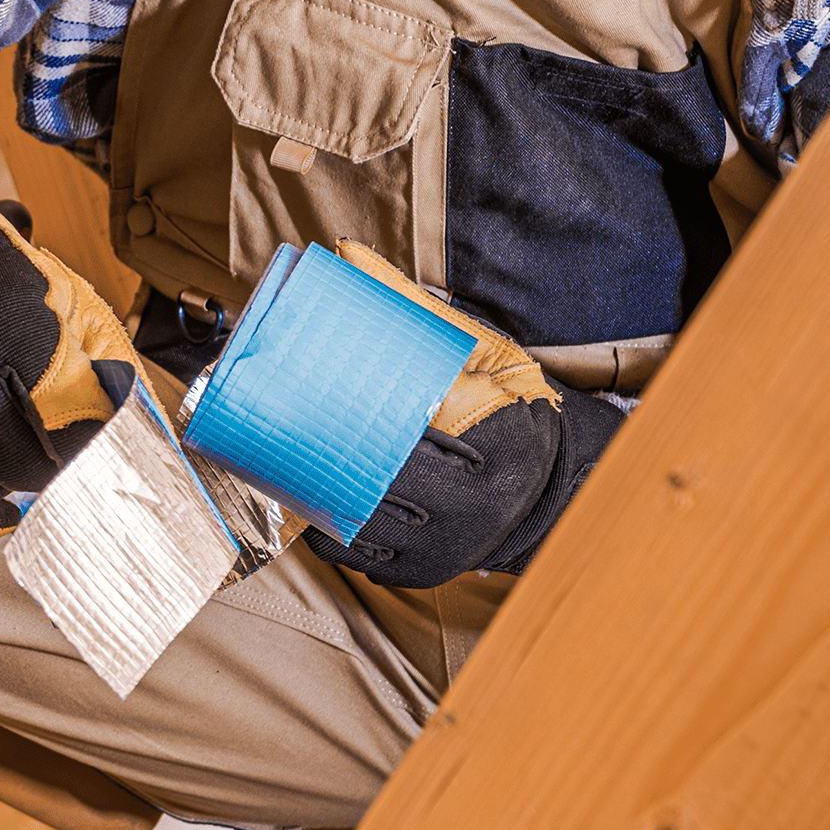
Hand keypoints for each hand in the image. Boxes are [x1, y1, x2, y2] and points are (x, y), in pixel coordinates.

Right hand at [0, 147, 141, 537]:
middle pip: (14, 461)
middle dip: (41, 473)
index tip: (93, 447)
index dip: (82, 443)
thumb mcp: (43, 292)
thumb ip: (83, 347)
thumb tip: (119, 405)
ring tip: (12, 488)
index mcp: (12, 327)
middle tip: (52, 470)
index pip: (63, 416)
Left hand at [301, 242, 624, 587]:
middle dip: (324, 446)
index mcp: (495, 438)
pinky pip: (361, 553)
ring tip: (281, 449)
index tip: (305, 381)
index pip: (407, 422)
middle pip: (375, 473)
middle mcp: (474, 503)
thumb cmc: (512, 403)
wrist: (553, 483)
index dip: (352, 407)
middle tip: (277, 411)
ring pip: (360, 518)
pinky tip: (308, 494)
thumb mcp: (480, 349)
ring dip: (316, 487)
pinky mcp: (427, 572)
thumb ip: (415, 308)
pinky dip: (328, 524)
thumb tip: (347, 257)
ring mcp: (448, 545)